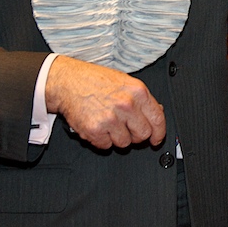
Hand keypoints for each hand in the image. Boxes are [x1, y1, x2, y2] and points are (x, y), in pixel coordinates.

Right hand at [44, 57, 165, 149]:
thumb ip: (142, 99)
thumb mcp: (125, 82)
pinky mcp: (95, 130)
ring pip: (124, 143)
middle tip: (126, 128)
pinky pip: (106, 145)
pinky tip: (98, 125)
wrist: (68, 82)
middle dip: (136, 135)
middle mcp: (126, 105)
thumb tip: (156, 112)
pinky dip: (102, 139)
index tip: (156, 139)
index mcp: (137, 92)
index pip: (157, 119)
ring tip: (108, 123)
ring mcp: (111, 119)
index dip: (159, 133)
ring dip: (117, 137)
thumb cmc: (95, 81)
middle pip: (142, 135)